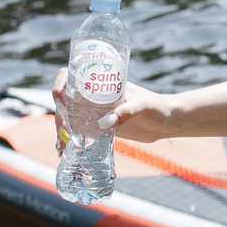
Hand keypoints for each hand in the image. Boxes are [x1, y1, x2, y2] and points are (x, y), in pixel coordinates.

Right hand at [50, 67, 173, 142]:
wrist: (167, 122)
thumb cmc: (158, 107)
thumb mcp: (143, 106)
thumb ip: (126, 112)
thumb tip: (104, 123)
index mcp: (101, 83)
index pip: (71, 75)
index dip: (60, 86)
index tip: (61, 101)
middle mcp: (94, 95)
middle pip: (65, 99)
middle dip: (59, 113)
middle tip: (64, 130)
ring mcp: (95, 111)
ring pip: (68, 116)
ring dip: (60, 128)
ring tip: (61, 145)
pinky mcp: (99, 126)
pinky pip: (78, 130)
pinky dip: (68, 139)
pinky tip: (62, 150)